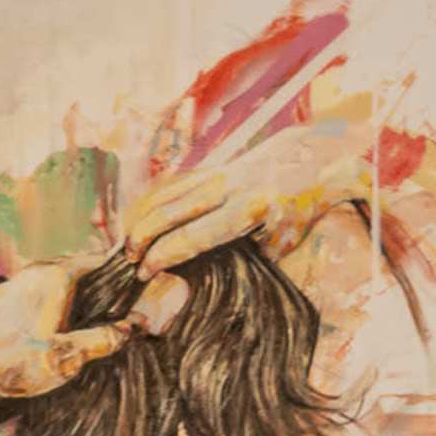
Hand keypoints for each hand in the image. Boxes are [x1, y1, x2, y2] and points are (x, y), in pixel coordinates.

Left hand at [0, 260, 134, 405]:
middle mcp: (32, 271)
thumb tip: (128, 329)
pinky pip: (27, 292)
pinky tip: (44, 326)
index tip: (130, 284)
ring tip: (79, 316)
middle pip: (72, 268)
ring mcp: (11, 283)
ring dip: (65, 293)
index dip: (116, 272)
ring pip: (47, 279)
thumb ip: (102, 340)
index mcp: (55, 277)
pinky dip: (42, 302)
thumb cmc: (20, 364)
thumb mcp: (70, 356)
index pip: (96, 261)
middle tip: (109, 304)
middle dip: (92, 284)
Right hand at [118, 118, 374, 283]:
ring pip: (163, 194)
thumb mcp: (279, 245)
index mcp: (248, 210)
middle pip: (167, 211)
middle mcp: (226, 188)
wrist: (308, 159)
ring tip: (126, 245)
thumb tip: (200, 276)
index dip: (162, 256)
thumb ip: (244, 258)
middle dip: (140, 237)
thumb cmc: (294, 213)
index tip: (144, 272)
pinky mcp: (208, 168)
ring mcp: (215, 173)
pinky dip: (149, 206)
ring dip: (139, 219)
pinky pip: (169, 186)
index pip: (192, 236)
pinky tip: (139, 225)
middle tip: (127, 262)